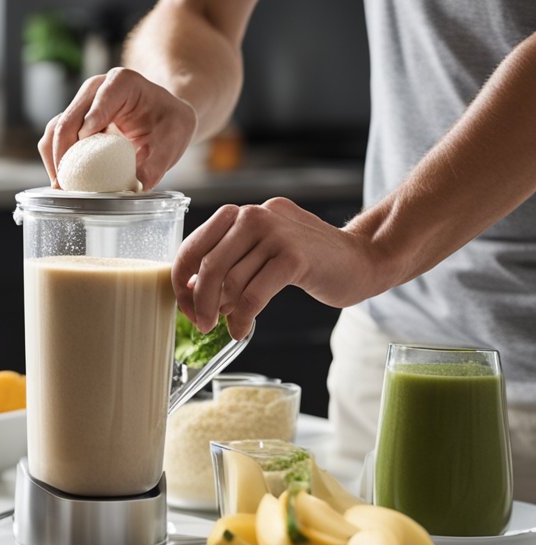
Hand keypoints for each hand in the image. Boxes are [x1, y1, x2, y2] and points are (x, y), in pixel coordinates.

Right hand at [37, 68, 197, 189]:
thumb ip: (156, 163)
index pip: (102, 97)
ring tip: (64, 186)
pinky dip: (55, 161)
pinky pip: (53, 140)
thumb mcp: (173, 141)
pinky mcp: (71, 123)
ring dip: (55, 159)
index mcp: (122, 82)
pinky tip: (64, 181)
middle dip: (66, 153)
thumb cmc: (168, 124)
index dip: (92, 118)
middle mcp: (95, 90)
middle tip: (69, 183)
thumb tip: (134, 186)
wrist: (163, 119)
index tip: (87, 140)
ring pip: (55, 129)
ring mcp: (80, 106)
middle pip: (70, 119)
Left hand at [173, 197, 385, 339]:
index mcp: (242, 214)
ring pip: (231, 281)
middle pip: (209, 265)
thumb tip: (192, 288)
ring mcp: (277, 233)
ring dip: (224, 311)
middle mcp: (256, 215)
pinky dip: (242, 318)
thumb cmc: (308, 262)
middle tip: (201, 324)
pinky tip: (242, 330)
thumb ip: (229, 264)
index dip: (182, 280)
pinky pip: (253, 295)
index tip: (184, 305)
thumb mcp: (261, 254)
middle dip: (199, 301)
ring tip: (231, 321)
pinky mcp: (295, 256)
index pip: (195, 245)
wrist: (362, 259)